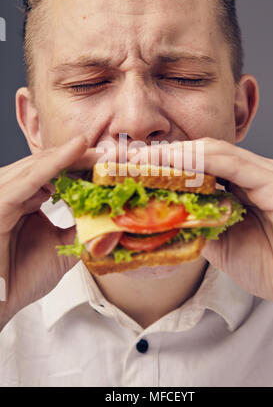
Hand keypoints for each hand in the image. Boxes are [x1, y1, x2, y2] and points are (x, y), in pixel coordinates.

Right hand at [0, 136, 92, 329]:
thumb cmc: (19, 279)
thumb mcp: (60, 250)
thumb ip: (80, 230)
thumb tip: (107, 217)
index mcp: (23, 202)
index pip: (52, 176)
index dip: (78, 167)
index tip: (106, 164)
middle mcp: (11, 195)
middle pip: (44, 166)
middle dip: (76, 158)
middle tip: (104, 152)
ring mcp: (2, 197)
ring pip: (35, 168)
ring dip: (66, 157)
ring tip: (91, 148)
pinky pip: (26, 181)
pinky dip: (51, 165)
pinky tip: (73, 153)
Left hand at [133, 138, 272, 320]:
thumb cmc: (266, 266)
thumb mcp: (219, 242)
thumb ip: (197, 223)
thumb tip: (164, 216)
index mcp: (244, 183)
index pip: (201, 162)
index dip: (168, 161)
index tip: (137, 167)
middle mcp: (256, 173)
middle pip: (205, 152)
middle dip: (168, 154)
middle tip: (134, 159)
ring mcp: (268, 174)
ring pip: (216, 152)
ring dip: (179, 153)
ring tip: (148, 159)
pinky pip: (234, 165)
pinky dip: (202, 160)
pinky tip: (176, 161)